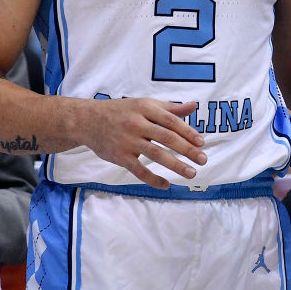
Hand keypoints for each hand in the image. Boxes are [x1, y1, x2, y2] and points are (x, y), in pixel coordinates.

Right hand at [82, 98, 206, 187]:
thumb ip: (170, 108)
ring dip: (175, 165)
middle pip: (166, 138)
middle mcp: (137, 123)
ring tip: (191, 173)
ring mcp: (127, 141)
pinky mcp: (119, 156)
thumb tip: (194, 106)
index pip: (171, 121)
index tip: (202, 143)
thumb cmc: (122, 111)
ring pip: (155, 154)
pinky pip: (138, 170)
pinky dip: (153, 179)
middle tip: (203, 160)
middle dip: (187, 150)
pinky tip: (166, 185)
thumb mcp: (145, 104)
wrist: (87, 120)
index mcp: (145, 108)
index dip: (188, 132)